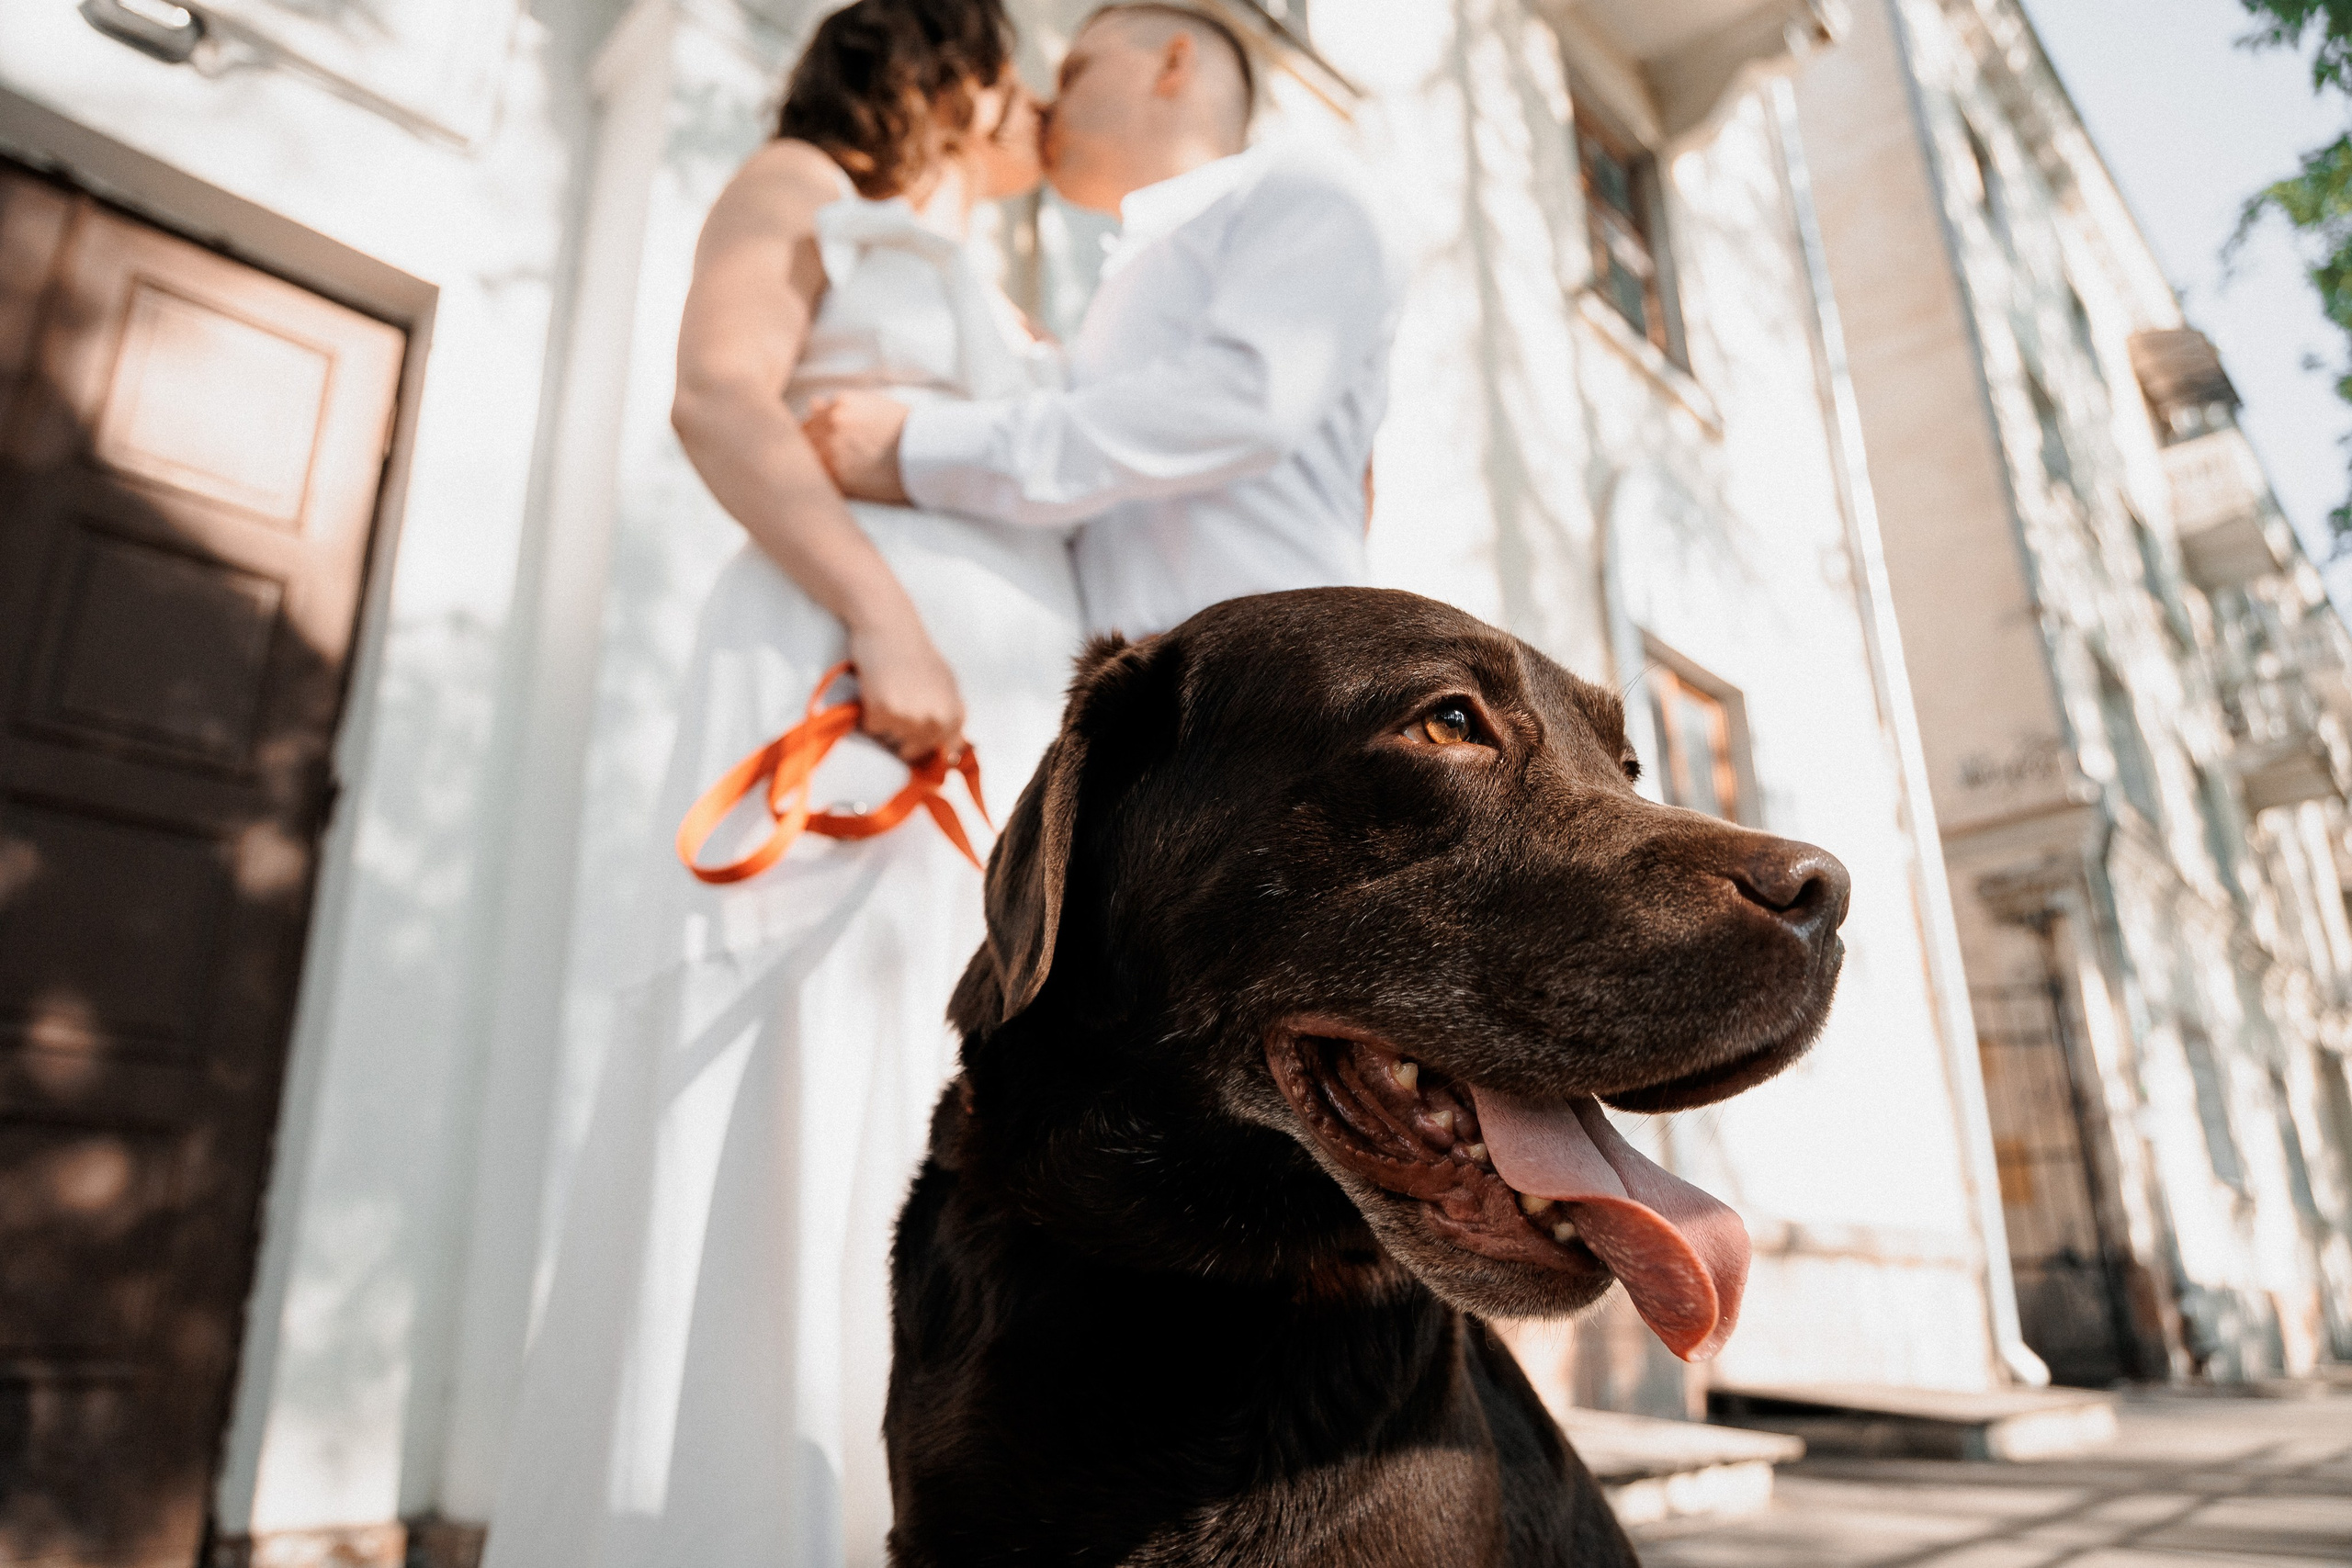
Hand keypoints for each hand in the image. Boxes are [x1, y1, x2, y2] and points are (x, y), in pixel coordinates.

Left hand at [804, 392, 911, 502]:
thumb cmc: (908, 433)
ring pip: (806, 460)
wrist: (929, 453)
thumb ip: (841, 407)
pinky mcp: (837, 473)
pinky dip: (823, 486)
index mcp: (842, 403)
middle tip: (821, 469)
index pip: (810, 421)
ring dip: (814, 471)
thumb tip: (812, 405)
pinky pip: (818, 480)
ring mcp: (831, 446)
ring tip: (832, 481)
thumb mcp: (876, 408)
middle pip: (803, 439)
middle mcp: (832, 420)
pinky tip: (835, 490)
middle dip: (811, 453)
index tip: (822, 451)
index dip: (814, 438)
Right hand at [846, 614, 965, 763]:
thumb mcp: (947, 686)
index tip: (915, 728)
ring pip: (888, 740)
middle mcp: (935, 721)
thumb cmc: (917, 654)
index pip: (941, 753)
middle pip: (911, 750)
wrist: (890, 627)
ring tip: (888, 691)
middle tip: (898, 700)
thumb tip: (955, 752)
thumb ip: (952, 717)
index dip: (923, 743)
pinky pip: (870, 728)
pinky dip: (868, 713)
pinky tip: (875, 689)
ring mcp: (909, 718)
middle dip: (900, 733)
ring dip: (884, 722)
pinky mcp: (883, 712)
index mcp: (954, 717)